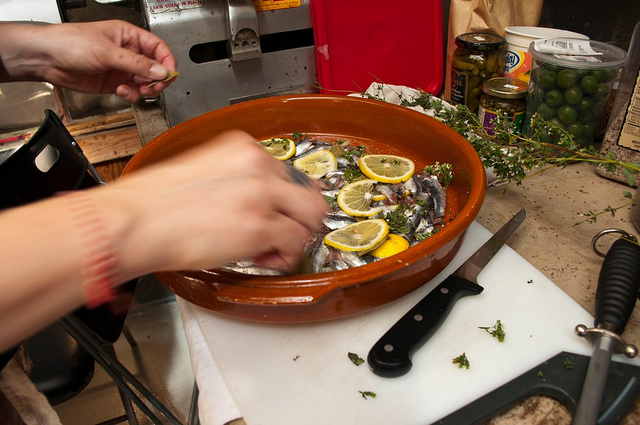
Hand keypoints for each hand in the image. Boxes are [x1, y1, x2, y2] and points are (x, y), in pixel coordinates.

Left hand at [0, 20, 175, 101]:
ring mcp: (121, 69)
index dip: (167, 61)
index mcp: (129, 36)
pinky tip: (121, 91)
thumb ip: (137, 63)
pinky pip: (132, 92)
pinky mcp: (114, 84)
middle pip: (155, 68)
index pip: (158, 48)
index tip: (169, 74)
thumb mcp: (107, 52)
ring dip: (144, 89)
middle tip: (154, 86)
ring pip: (145, 83)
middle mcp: (128, 52)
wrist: (47, 59)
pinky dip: (131, 95)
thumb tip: (161, 71)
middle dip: (157, 79)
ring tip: (136, 89)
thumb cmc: (69, 42)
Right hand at [98, 130, 328, 274]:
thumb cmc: (156, 203)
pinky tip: (261, 258)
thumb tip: (259, 200)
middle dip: (300, 217)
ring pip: (310, 217)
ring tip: (269, 248)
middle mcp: (258, 165)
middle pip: (310, 192)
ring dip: (294, 238)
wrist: (134, 221)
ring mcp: (261, 194)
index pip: (288, 172)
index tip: (276, 212)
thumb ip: (236, 179)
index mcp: (242, 147)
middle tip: (285, 232)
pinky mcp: (259, 225)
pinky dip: (284, 257)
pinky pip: (295, 244)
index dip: (284, 199)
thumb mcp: (203, 172)